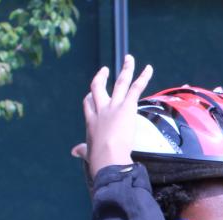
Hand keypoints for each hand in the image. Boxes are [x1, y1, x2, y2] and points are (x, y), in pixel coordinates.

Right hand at [82, 54, 152, 177]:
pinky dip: (143, 77)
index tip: (91, 94)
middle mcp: (100, 109)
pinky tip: (148, 68)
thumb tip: (74, 151)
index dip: (90, 97)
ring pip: (119, 83)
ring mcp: (113, 106)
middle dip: (102, 77)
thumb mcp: (88, 153)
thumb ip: (83, 151)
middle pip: (98, 88)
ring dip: (126, 69)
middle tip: (106, 69)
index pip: (88, 103)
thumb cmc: (99, 158)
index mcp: (91, 121)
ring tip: (129, 58)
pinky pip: (135, 88)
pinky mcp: (126, 106)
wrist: (108, 156)